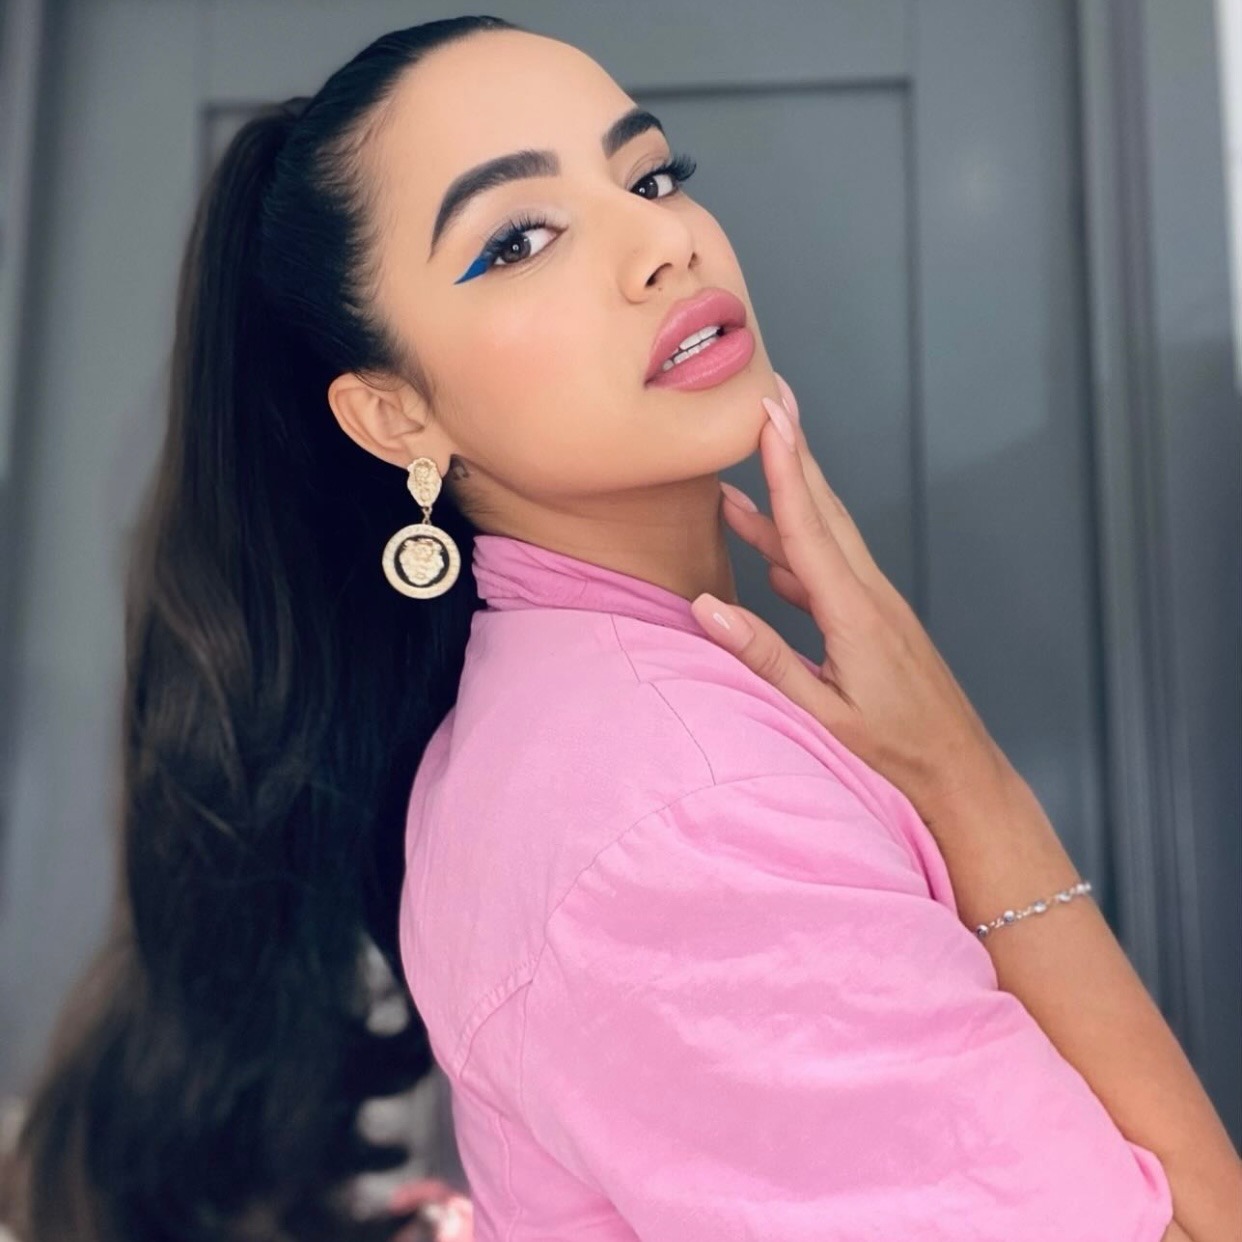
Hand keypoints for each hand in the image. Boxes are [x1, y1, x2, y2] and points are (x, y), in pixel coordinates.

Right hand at [690, 372, 1014, 831]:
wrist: (960, 769)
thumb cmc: (893, 750)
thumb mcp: (822, 713)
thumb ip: (764, 657)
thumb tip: (707, 607)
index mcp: (853, 613)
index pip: (809, 526)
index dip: (785, 467)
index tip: (769, 415)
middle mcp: (869, 594)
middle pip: (825, 508)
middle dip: (796, 450)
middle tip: (771, 397)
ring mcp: (875, 602)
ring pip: (827, 532)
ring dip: (792, 492)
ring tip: (751, 462)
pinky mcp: (874, 616)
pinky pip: (830, 564)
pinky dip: (796, 542)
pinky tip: (769, 544)